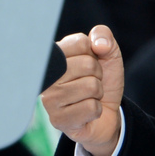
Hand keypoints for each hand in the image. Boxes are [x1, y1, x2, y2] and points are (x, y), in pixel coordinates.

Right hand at [41, 25, 123, 155]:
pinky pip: (91, 108)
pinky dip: (96, 110)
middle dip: (98, 74)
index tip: (88, 64)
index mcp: (55, 55)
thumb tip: (99, 45)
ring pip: (91, 86)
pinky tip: (86, 112)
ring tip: (88, 97)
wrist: (107, 112)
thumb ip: (103, 36)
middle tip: (90, 82)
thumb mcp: (107, 53)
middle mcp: (47, 76)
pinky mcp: (58, 119)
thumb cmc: (102, 80)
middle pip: (88, 64)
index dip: (94, 53)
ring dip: (98, 93)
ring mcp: (50, 99)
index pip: (81, 43)